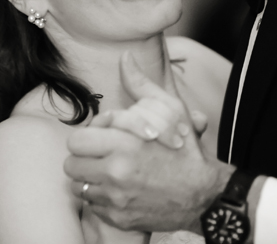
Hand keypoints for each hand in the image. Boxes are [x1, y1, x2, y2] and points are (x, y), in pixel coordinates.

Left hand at [64, 52, 231, 232]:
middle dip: (83, 159)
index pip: (76, 141)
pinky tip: (119, 191)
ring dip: (90, 180)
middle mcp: (116, 173)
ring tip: (108, 173)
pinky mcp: (119, 219)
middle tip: (98, 156)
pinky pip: (93, 207)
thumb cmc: (185, 150)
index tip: (98, 139)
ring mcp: (116, 199)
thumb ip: (141, 85)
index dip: (85, 138)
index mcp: (124, 144)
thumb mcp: (169, 110)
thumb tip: (125, 57)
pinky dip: (102, 200)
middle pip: (71, 166)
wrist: (205, 195)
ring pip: (79, 187)